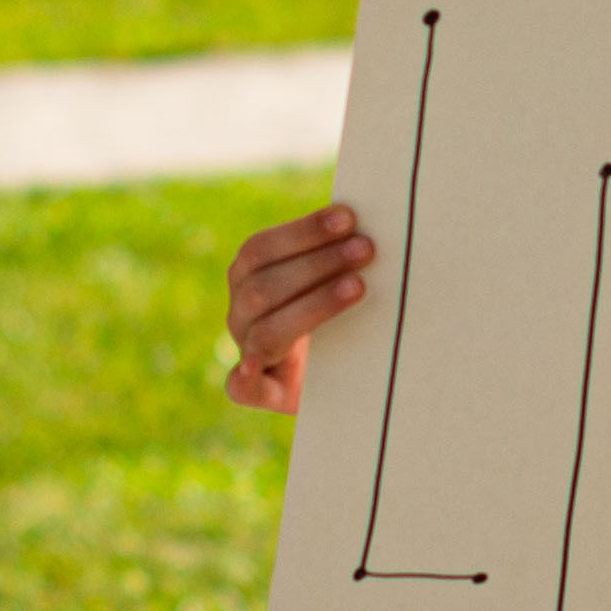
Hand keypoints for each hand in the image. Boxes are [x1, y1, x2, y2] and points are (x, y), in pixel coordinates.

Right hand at [225, 204, 368, 413]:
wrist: (338, 378)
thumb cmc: (340, 319)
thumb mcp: (332, 279)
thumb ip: (338, 254)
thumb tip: (370, 222)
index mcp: (248, 277)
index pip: (261, 249)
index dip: (303, 232)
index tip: (349, 218)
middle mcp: (241, 314)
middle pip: (263, 286)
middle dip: (318, 264)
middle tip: (366, 249)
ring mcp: (246, 352)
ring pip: (266, 331)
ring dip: (313, 305)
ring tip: (358, 287)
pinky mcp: (256, 392)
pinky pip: (241, 386)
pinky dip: (244, 376)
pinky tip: (251, 368)